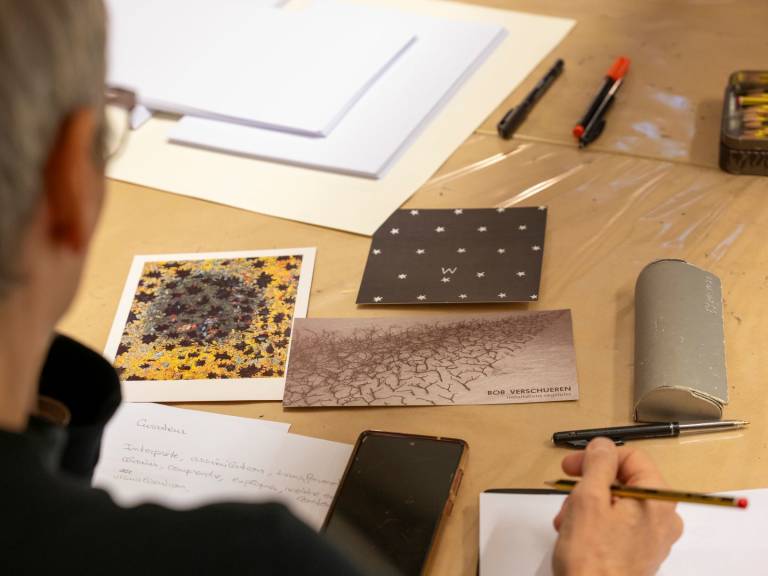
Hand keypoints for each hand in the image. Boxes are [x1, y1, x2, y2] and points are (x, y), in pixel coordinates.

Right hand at [552, 437, 682, 575]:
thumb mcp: (588, 498)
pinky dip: (595, 523)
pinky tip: (575, 534)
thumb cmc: (592, 554)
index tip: (571, 466)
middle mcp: (663, 518)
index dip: (598, 457)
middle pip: (624, 481)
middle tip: (566, 495)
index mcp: (657, 500)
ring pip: (617, 503)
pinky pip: (618, 525)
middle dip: (589, 485)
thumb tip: (603, 445)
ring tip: (567, 521)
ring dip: (587, 505)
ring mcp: (653, 539)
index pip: (632, 458)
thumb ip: (598, 464)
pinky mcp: (640, 554)